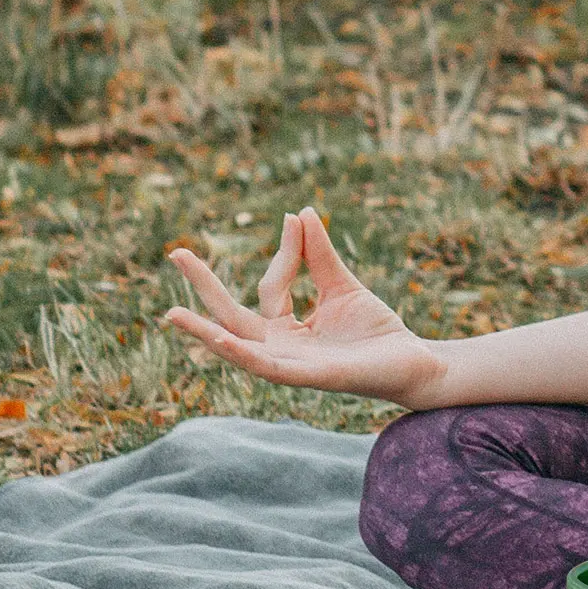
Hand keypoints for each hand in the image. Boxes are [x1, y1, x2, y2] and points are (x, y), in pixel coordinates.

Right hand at [162, 208, 450, 404]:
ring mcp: (291, 365)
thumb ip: (318, 254)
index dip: (284, 250)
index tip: (295, 219)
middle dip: (205, 287)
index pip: (272, 285)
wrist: (414, 361)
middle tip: (176, 252)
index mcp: (287, 329)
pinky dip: (240, 352)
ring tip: (173, 313)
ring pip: (240, 347)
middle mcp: (281, 348)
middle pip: (233, 317)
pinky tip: (218, 336)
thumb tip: (299, 212)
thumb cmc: (376, 331)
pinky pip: (266, 366)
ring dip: (206, 331)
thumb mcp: (342, 285)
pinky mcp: (307, 376)